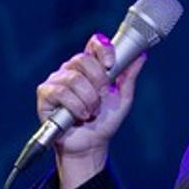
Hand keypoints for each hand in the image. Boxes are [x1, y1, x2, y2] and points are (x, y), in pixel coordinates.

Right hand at [36, 34, 145, 188]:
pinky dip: (75, 107)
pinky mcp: (46, 94)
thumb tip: (141, 55)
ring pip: (74, 78)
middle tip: (102, 98)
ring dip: (88, 99)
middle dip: (98, 81)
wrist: (91, 145)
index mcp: (90, 67)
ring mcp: (57, 81)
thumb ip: (129, 76)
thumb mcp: (122, 99)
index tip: (111, 65)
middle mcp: (71, 69)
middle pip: (83, 59)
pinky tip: (79, 116)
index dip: (103, 49)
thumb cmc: (104, 121)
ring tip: (91, 112)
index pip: (94, 44)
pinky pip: (61, 92)